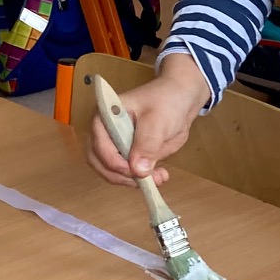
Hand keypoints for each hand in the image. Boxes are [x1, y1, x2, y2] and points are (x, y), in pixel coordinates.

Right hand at [85, 54, 209, 187]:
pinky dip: (140, 179)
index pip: (99, 145)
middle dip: (122, 176)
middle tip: (147, 180)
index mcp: (104, 117)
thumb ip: (147, 143)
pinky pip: (127, 172)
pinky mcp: (128, 154)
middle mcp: (104, 132)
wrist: (181, 100)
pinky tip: (159, 176)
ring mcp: (115, 144)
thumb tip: (137, 170)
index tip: (135, 171)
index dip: (114, 162)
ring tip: (159, 178)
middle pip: (100, 162)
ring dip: (133, 180)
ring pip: (112, 171)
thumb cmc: (166, 101)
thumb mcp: (157, 120)